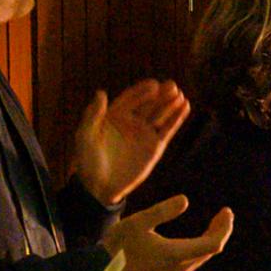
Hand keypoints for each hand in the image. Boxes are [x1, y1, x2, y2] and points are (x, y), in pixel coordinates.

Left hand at [73, 79, 190, 205]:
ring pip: (160, 114)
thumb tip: (101, 92)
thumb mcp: (85, 136)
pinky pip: (168, 129)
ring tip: (180, 94)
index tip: (153, 84)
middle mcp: (132, 121)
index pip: (131, 98)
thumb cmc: (88, 161)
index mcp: (115, 115)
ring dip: (170, 104)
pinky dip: (177, 119)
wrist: (100, 186)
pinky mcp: (155, 147)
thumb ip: (93, 114)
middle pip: (149, 103)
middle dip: (161, 94)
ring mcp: (144, 133)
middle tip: (172, 85)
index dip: (142, 90)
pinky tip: (185, 107)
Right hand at [103, 195, 233, 270]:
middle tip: (223, 214)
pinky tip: (190, 242)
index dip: (224, 227)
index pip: (213, 243)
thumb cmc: (115, 246)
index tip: (227, 211)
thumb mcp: (138, 222)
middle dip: (218, 231)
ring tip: (212, 225)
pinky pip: (187, 265)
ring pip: (198, 259)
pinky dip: (196, 251)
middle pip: (209, 251)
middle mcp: (178, 270)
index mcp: (176, 255)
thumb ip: (162, 210)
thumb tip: (186, 200)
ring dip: (207, 242)